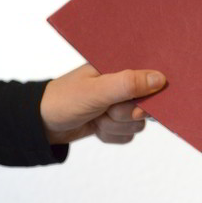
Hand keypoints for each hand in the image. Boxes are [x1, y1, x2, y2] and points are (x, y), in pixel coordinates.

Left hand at [40, 64, 165, 144]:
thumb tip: (161, 79)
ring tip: (96, 118)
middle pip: (147, 106)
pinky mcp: (117, 121)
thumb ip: (129, 84)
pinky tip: (96, 127)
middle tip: (106, 110)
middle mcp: (124, 84)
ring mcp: (121, 104)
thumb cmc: (65, 100)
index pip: (151, 77)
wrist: (40, 124)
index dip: (149, 92)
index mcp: (121, 67)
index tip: (136, 102)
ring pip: (138, 124)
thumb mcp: (98, 90)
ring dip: (115, 126)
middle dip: (124, 114)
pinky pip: (129, 135)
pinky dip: (112, 135)